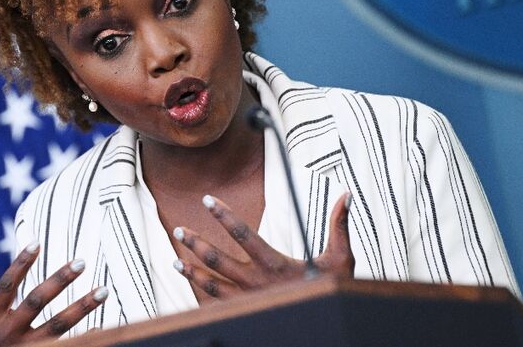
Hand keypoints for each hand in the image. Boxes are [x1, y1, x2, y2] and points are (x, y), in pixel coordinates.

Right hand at [0, 241, 108, 345]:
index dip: (20, 264)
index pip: (6, 287)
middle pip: (37, 302)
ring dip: (84, 307)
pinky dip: (88, 338)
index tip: (36, 243)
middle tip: (81, 262)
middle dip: (59, 281)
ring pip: (60, 326)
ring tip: (104, 290)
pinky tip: (104, 325)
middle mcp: (10, 334)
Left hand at [172, 192, 353, 298]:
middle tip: (179, 229)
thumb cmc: (331, 290)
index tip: (208, 201)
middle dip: (196, 243)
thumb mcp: (340, 259)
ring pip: (212, 284)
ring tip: (176, 259)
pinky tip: (192, 284)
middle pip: (218, 259)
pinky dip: (202, 293)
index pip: (244, 234)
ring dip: (192, 270)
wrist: (322, 327)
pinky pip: (217, 303)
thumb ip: (339, 225)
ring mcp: (249, 300)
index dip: (224, 215)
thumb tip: (346, 195)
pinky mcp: (246, 312)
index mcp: (276, 265)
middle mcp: (257, 283)